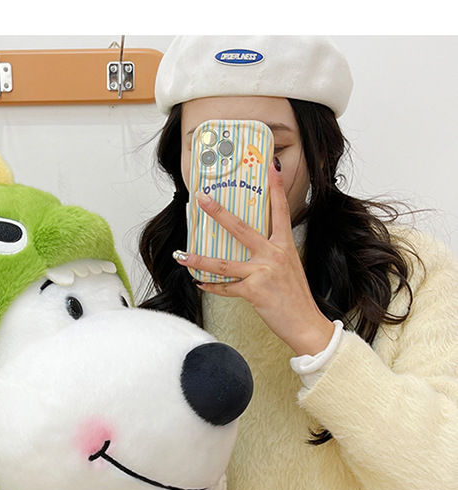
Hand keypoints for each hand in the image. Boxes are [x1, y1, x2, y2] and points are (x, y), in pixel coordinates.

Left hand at [175, 162, 336, 356]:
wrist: (306, 324)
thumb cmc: (295, 298)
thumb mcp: (289, 267)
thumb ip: (271, 255)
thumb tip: (250, 249)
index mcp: (284, 246)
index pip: (281, 210)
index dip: (276, 187)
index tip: (270, 165)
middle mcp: (273, 255)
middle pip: (241, 228)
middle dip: (218, 213)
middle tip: (202, 199)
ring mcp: (263, 272)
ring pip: (224, 263)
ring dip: (200, 259)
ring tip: (183, 255)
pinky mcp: (254, 291)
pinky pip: (226, 288)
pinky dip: (212, 287)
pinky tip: (200, 283)